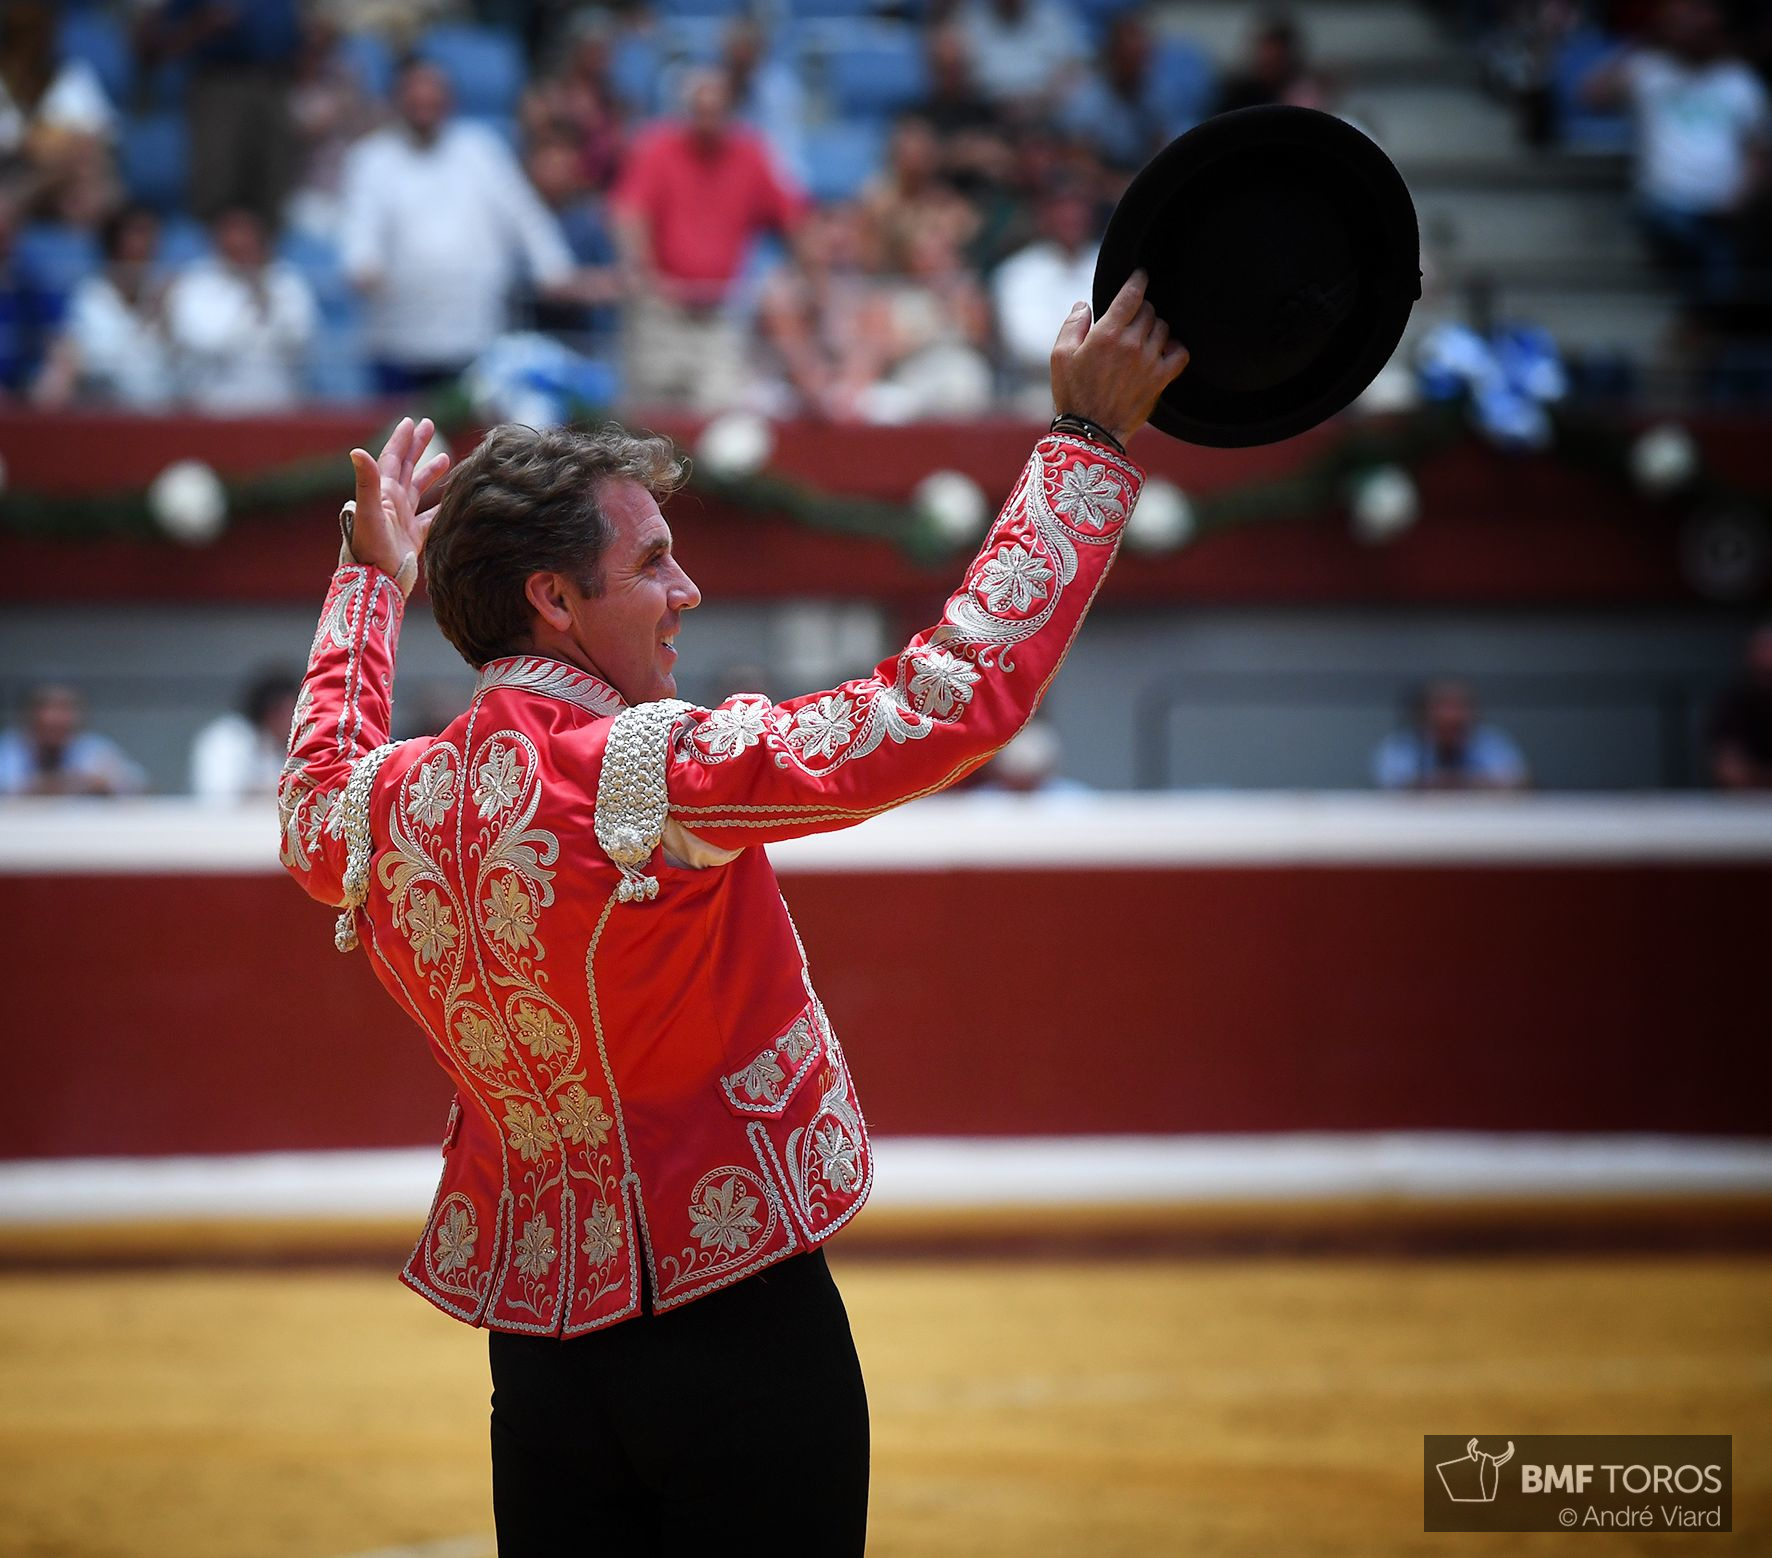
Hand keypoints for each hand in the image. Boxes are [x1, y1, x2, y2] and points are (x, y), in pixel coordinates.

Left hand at [345, 416, 451, 591]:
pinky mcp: (414, 537)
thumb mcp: (367, 512)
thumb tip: (357, 451)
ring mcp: (403, 520)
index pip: (393, 459)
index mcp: (383, 493)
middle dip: (417, 446)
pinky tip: (454, 501)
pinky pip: (431, 517)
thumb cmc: (368, 548)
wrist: (375, 582)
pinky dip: (442, 507)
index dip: (402, 440)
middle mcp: (392, 503)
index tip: (411, 421)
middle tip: (429, 426)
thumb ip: (366, 482)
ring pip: (420, 490)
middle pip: (407, 468)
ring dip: (430, 473)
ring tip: (446, 459)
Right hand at [1049, 270, 1189, 447]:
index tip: (1141, 276)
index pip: (1132, 294)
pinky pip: (1180, 353)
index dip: (1138, 280)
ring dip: (1154, 329)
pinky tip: (1163, 350)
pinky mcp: (1160, 379)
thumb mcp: (1060, 356)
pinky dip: (1175, 347)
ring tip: (1141, 339)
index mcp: (1106, 334)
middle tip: (1130, 320)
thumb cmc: (1072, 394)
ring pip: (1163, 328)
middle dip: (1140, 310)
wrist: (1091, 431)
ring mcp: (1149, 361)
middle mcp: (1131, 344)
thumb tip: (1084, 304)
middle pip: (1148, 310)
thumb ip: (1073, 324)